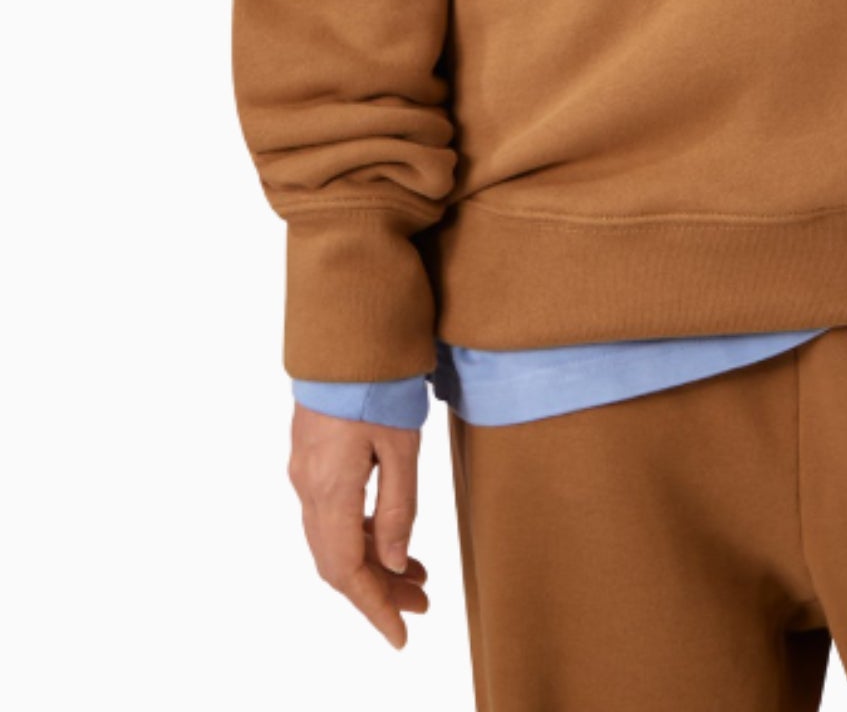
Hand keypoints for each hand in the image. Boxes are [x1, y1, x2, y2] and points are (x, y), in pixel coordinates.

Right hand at [288, 402, 429, 647]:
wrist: (348, 331)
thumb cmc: (380, 381)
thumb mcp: (402, 446)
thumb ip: (398, 508)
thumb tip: (392, 563)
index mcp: (330, 490)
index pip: (346, 571)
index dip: (373, 608)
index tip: (401, 635)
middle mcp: (308, 487)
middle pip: (337, 561)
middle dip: (378, 591)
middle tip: (422, 602)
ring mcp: (305, 471)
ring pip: (333, 539)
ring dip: (371, 563)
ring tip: (415, 575)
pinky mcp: (311, 456)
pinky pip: (330, 514)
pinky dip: (360, 534)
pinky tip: (388, 535)